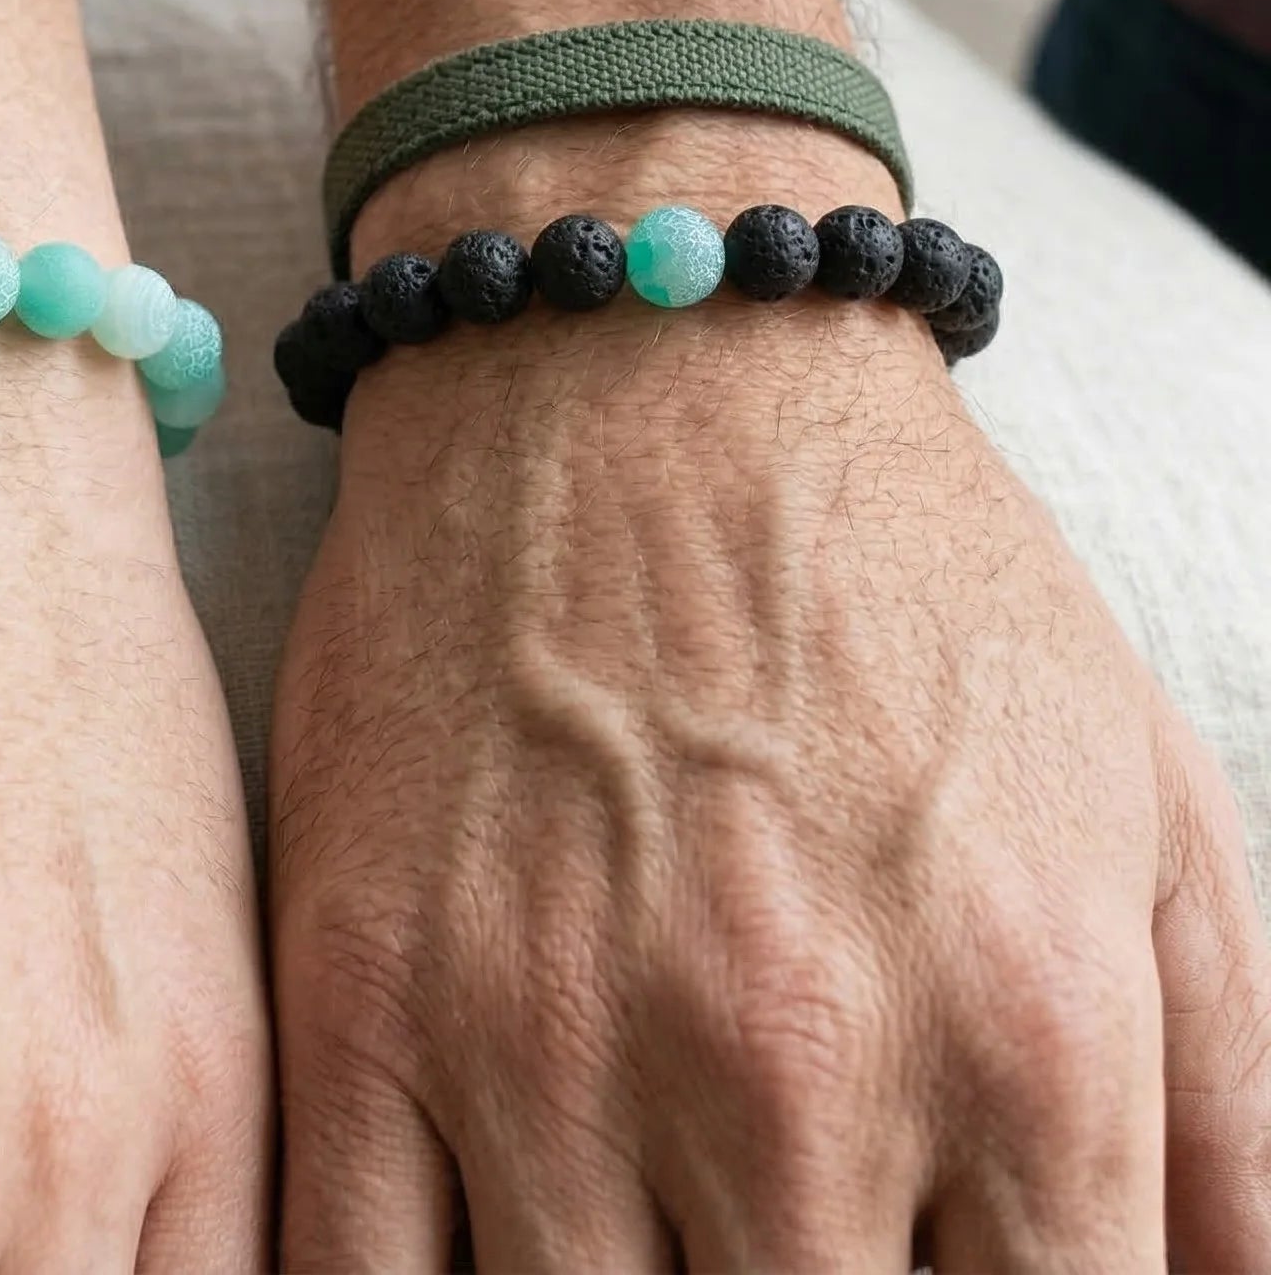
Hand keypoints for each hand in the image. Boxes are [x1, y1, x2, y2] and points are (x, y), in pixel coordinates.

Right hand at [270, 128, 1270, 1270]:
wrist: (634, 361)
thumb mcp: (1144, 806)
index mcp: (1021, 1040)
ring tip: (656, 1243)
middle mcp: (785, 1070)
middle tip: (792, 1249)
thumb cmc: (893, 570)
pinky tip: (489, 1267)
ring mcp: (544, 1037)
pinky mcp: (362, 989)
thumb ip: (1235, 1123)